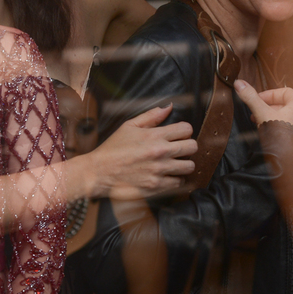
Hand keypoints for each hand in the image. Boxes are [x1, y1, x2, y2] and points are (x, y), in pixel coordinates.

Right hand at [83, 105, 197, 199]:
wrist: (100, 172)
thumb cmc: (113, 149)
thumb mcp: (129, 126)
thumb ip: (151, 116)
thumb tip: (168, 107)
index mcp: (154, 135)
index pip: (186, 129)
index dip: (184, 131)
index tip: (178, 135)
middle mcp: (160, 152)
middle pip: (193, 147)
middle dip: (188, 146)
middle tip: (179, 149)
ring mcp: (160, 170)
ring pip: (189, 166)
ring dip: (184, 164)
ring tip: (175, 163)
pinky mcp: (157, 186)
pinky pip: (179, 182)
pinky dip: (175, 179)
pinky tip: (167, 175)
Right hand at [234, 80, 292, 135]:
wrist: (290, 161)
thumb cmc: (280, 136)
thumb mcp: (261, 113)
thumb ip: (251, 98)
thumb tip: (239, 83)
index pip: (285, 92)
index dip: (270, 94)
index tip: (259, 100)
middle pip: (286, 105)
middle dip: (269, 107)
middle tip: (256, 113)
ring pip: (288, 118)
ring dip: (274, 118)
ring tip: (262, 124)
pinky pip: (292, 130)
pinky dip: (281, 129)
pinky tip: (272, 136)